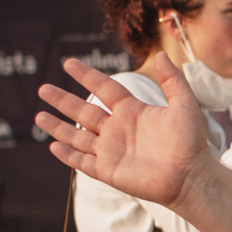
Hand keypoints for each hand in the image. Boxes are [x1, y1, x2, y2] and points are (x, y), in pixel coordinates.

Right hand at [36, 56, 212, 206]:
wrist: (192, 177)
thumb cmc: (191, 142)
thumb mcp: (184, 104)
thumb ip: (172, 80)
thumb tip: (161, 54)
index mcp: (132, 111)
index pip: (104, 88)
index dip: (87, 75)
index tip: (68, 63)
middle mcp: (118, 129)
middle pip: (84, 111)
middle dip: (62, 100)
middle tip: (43, 88)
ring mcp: (112, 151)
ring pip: (78, 136)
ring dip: (58, 127)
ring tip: (38, 116)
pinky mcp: (109, 171)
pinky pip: (83, 162)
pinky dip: (68, 155)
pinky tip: (53, 146)